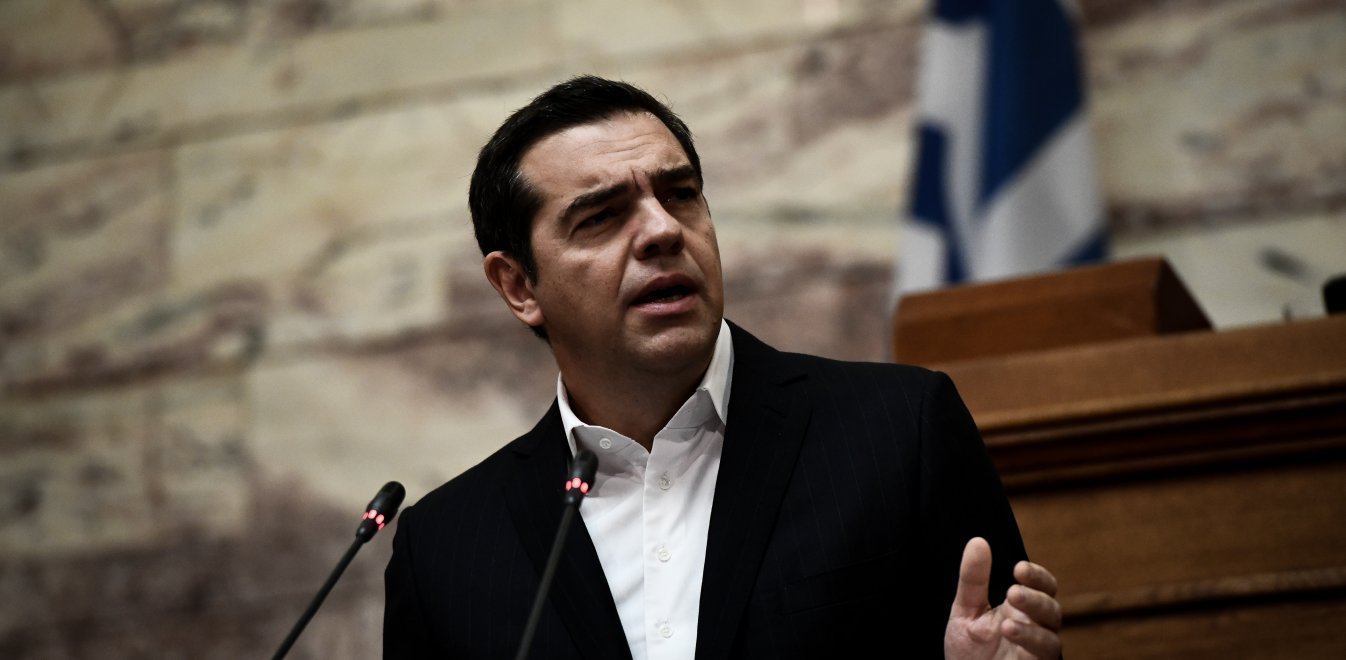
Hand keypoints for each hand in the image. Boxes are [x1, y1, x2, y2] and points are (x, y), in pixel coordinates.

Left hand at [944, 537, 1061, 658]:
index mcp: (1022, 609)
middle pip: (1052, 610)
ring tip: (1007, 624)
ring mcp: (1035, 653)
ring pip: (1051, 639)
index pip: (1043, 587)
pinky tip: (1009, 633)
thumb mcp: (965, 610)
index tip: (1019, 568)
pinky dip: (1028, 645)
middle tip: (1013, 592)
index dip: (1037, 576)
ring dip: (1032, 629)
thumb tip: (978, 541)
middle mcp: (1035, 629)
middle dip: (1036, 599)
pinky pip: (1041, 659)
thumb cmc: (968, 650)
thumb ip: (973, 580)